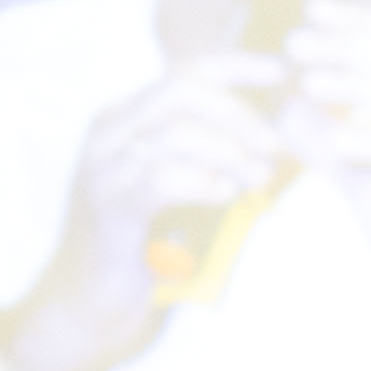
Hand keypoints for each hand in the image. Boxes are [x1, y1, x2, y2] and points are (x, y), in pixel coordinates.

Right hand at [12, 54, 287, 370]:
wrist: (86, 306)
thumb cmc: (144, 249)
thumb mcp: (181, 190)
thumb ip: (212, 155)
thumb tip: (276, 134)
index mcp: (126, 119)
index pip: (186, 69)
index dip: (238, 64)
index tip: (283, 72)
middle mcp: (109, 133)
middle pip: (181, 88)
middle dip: (239, 111)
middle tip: (274, 145)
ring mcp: (103, 169)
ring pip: (174, 131)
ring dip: (229, 151)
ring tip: (260, 178)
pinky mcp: (108, 210)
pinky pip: (161, 178)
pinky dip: (204, 182)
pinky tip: (226, 197)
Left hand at [282, 0, 370, 313]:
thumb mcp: (357, 176)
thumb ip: (324, 139)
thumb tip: (285, 105)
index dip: (356, 22)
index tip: (311, 9)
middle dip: (347, 45)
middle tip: (295, 41)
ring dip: (355, 84)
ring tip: (307, 80)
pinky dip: (370, 140)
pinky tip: (333, 138)